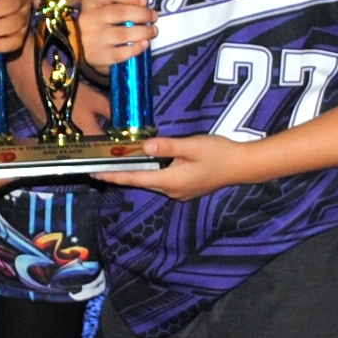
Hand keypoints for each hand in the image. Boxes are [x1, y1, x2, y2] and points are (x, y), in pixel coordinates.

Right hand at [73, 0, 157, 68]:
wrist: (84, 45)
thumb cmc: (106, 18)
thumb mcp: (116, 1)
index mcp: (91, 0)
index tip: (145, 0)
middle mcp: (88, 18)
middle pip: (119, 13)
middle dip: (142, 14)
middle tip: (154, 17)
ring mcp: (91, 39)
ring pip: (122, 34)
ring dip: (143, 32)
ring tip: (153, 31)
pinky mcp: (96, 57)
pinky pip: (119, 54)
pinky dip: (135, 49)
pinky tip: (144, 44)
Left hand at [94, 131, 249, 199]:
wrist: (242, 166)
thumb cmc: (219, 153)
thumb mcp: (192, 145)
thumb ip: (167, 146)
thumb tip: (144, 146)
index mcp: (170, 181)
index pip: (135, 178)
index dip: (114, 176)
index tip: (95, 173)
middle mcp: (171, 190)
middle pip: (140, 181)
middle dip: (121, 174)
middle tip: (101, 165)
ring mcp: (179, 192)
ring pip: (151, 182)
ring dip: (136, 173)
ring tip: (119, 163)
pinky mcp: (186, 188)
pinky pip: (162, 181)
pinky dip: (150, 173)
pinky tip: (147, 164)